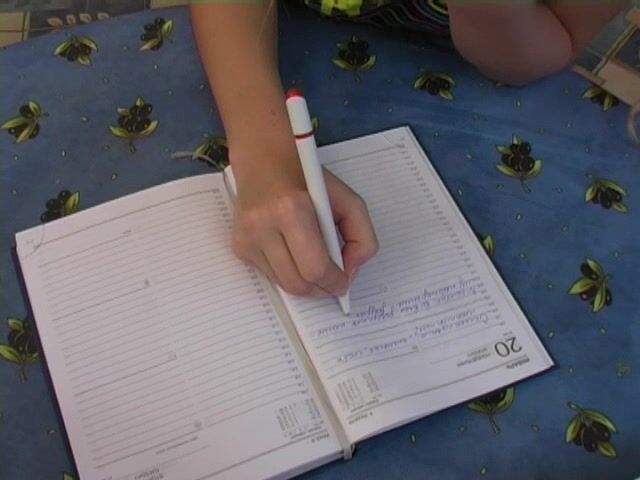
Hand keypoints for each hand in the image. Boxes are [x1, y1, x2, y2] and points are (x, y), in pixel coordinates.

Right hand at [230, 145, 377, 297]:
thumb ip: (361, 236)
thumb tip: (350, 271)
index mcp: (291, 209)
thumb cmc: (306, 177)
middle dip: (321, 289)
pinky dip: (287, 272)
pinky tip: (294, 252)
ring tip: (316, 265)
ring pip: (283, 284)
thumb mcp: (347, 198)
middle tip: (333, 282)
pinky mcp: (239, 246)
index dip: (334, 282)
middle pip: (298, 284)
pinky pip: (270, 275)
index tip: (344, 282)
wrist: (263, 159)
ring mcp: (247, 238)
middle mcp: (263, 225)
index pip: (315, 268)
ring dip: (305, 283)